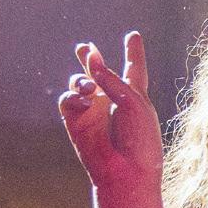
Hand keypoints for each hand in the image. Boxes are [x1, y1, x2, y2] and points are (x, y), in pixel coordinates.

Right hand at [56, 32, 162, 190]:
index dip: (134, 52)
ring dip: (81, 80)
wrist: (127, 172)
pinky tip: (85, 101)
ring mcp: (93, 111)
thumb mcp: (133, 102)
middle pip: (99, 73)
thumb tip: (90, 58)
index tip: (133, 35)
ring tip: (89, 87)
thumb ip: (111, 78)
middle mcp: (113, 101)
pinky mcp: (76, 122)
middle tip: (84, 48)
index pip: (134, 69)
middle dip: (90, 59)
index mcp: (135, 96)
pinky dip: (73, 97)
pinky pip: (67, 100)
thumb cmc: (140, 139)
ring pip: (79, 82)